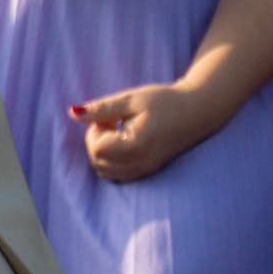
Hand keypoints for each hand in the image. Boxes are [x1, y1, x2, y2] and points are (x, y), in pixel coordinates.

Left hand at [71, 80, 228, 181]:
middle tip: (112, 122)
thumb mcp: (131, 99)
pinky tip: (126, 141)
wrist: (199, 110)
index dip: (94, 131)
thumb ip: (101, 109)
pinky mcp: (150, 170)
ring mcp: (147, 170)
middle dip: (97, 142)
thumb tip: (73, 113)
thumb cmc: (166, 100)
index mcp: (136, 146)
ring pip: (107, 173)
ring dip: (103, 153)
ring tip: (119, 131)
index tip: (109, 116)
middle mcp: (142, 164)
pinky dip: (114, 161)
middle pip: (99, 164)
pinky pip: (121, 175)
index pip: (96, 150)